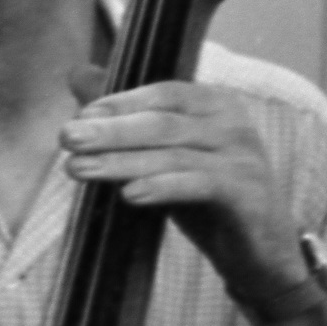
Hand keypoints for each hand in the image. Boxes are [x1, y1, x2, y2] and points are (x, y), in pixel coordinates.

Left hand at [60, 68, 302, 297]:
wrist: (259, 252)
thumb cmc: (205, 197)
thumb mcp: (161, 154)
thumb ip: (123, 116)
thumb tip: (78, 73)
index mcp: (213, 104)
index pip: (162, 94)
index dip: (119, 102)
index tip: (79, 116)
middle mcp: (232, 123)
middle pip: (163, 122)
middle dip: (111, 130)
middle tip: (67, 137)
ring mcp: (244, 158)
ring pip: (174, 154)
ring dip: (122, 161)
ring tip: (78, 169)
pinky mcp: (248, 194)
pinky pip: (199, 184)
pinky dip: (162, 187)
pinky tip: (129, 195)